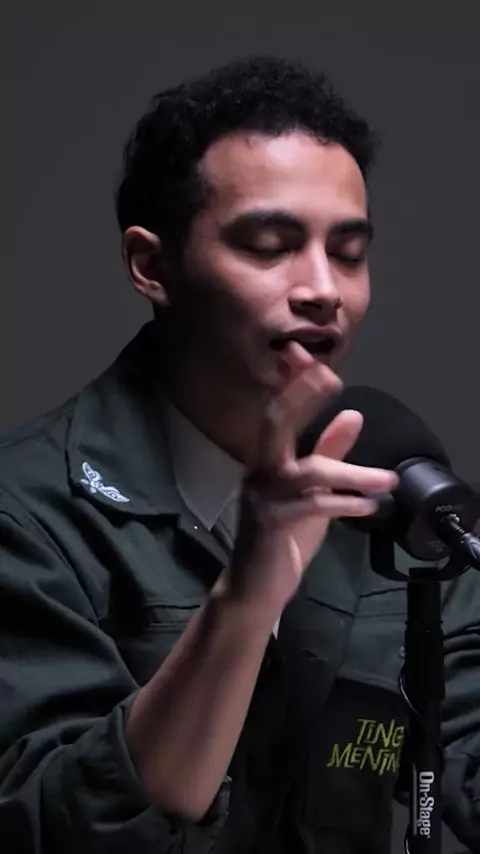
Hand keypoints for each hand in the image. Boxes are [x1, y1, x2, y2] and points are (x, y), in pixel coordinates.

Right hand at [221, 343, 397, 618]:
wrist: (256, 586)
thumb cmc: (283, 536)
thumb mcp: (312, 490)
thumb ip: (328, 453)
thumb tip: (353, 413)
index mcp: (267, 459)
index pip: (278, 412)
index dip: (292, 383)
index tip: (309, 357)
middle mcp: (259, 471)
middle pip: (275, 423)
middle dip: (302, 397)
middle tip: (331, 378)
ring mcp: (262, 497)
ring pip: (308, 472)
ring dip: (353, 473)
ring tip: (388, 479)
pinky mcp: (270, 524)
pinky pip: (312, 507)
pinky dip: (344, 504)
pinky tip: (370, 506)